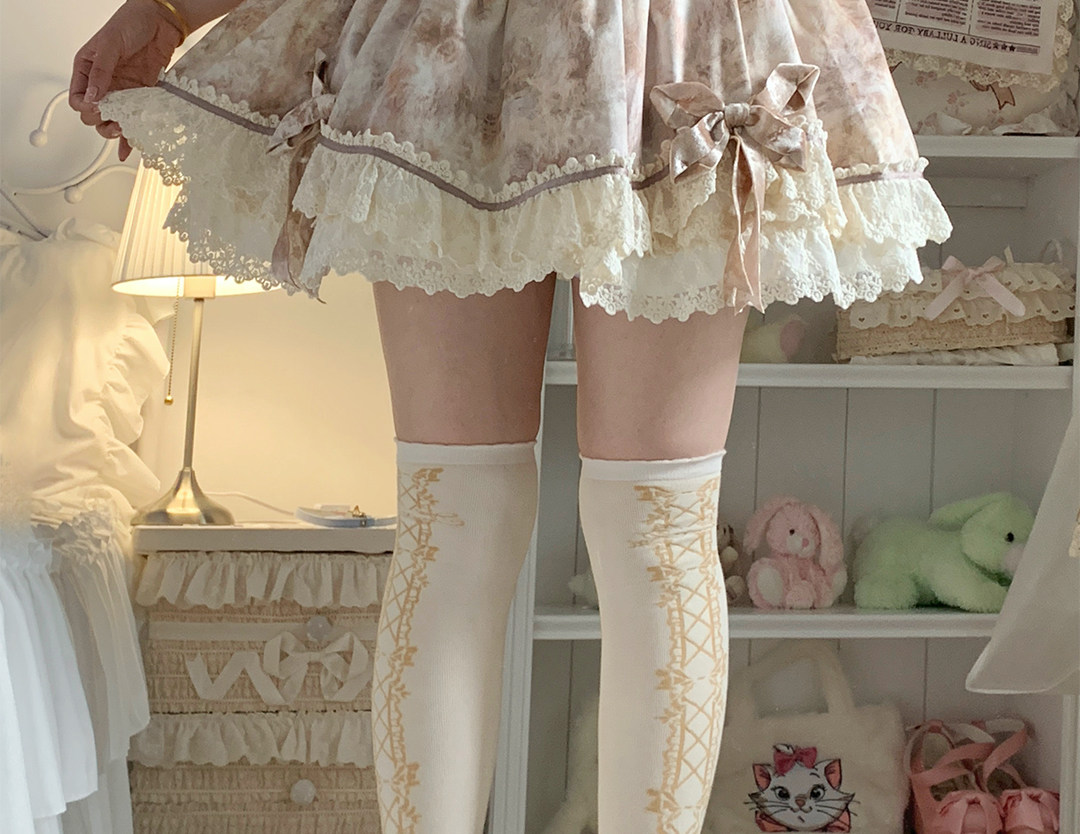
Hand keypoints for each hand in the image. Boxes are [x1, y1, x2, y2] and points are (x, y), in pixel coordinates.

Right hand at [69, 0, 183, 160]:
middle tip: (114, 121)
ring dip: (116, 130)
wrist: (162, 22)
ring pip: (112, 120)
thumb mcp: (110, 44)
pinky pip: (133, 119)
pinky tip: (130, 148)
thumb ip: (101, 71)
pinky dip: (131, 135)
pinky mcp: (141, 97)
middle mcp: (104, 84)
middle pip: (93, 114)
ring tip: (125, 130)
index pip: (78, 98)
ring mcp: (123, 92)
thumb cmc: (131, 23)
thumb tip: (94, 97)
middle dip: (100, 121)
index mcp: (87, 70)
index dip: (85, 108)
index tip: (98, 108)